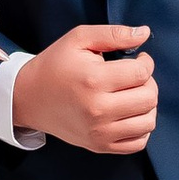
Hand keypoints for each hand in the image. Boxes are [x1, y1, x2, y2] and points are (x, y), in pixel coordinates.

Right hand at [13, 23, 156, 153]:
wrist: (29, 98)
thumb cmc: (55, 65)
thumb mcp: (79, 39)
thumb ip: (114, 33)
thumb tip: (144, 33)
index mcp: (93, 80)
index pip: (141, 73)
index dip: (145, 62)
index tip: (137, 59)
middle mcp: (98, 110)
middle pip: (148, 98)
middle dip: (148, 82)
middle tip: (134, 76)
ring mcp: (100, 132)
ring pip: (148, 122)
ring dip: (147, 105)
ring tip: (133, 94)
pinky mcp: (100, 146)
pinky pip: (138, 142)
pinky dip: (141, 128)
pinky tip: (129, 113)